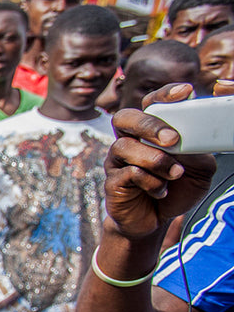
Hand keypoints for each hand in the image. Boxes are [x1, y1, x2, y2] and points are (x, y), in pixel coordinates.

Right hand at [104, 82, 220, 242]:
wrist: (156, 220)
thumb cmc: (175, 188)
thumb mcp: (199, 168)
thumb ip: (196, 150)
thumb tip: (188, 140)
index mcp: (149, 132)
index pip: (151, 104)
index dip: (165, 94)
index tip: (186, 92)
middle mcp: (129, 141)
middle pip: (125, 118)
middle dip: (149, 124)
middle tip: (172, 139)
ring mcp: (117, 161)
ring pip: (125, 147)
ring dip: (156, 160)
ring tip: (175, 174)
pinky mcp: (112, 182)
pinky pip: (128, 174)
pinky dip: (151, 182)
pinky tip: (161, 190)